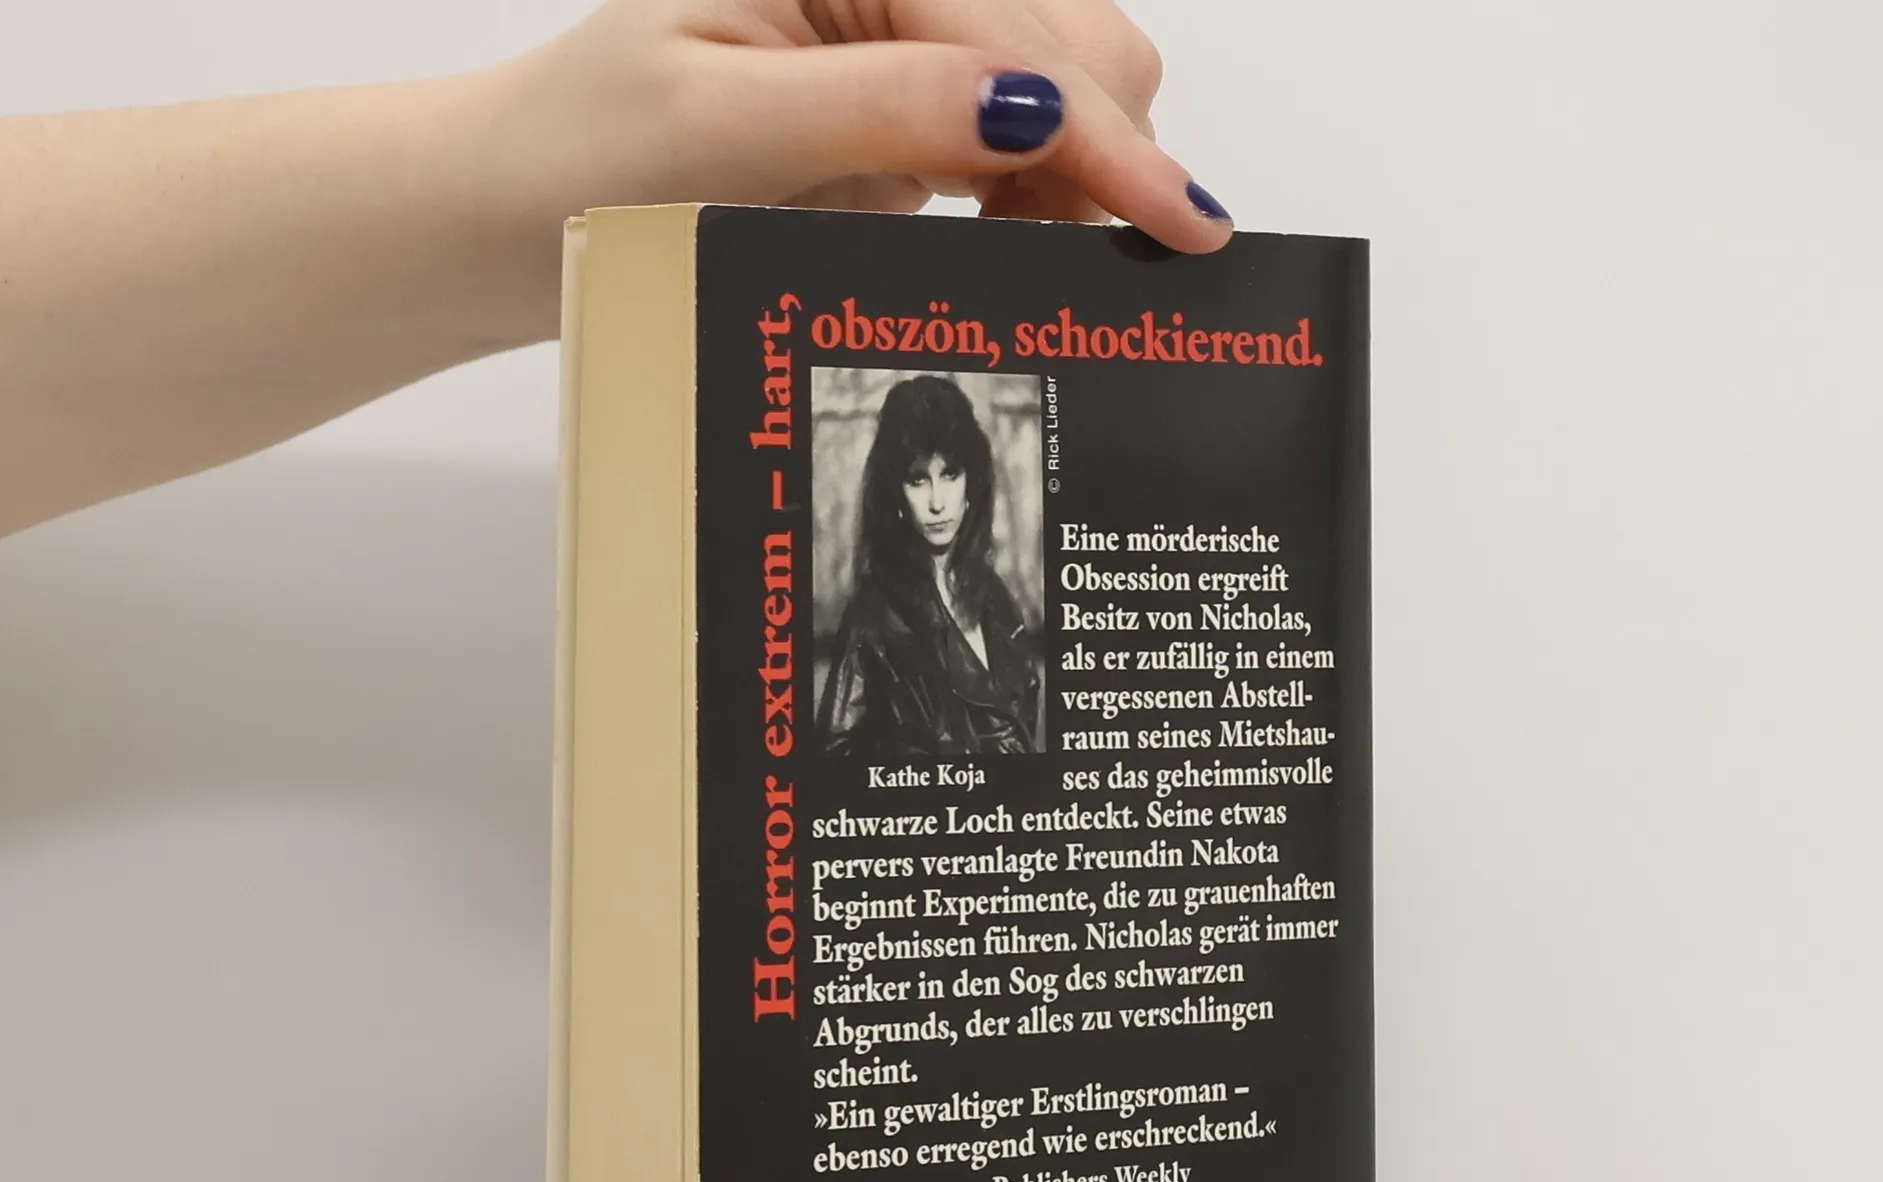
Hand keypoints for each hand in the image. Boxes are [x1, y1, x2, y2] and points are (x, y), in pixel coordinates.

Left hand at [489, 0, 1227, 255]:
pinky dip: (1041, 193)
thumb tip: (1034, 111)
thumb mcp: (721, 131)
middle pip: (1074, 37)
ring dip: (1077, 173)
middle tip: (1072, 262)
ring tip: (1019, 253)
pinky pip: (1018, 137)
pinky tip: (1006, 237)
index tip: (1182, 227)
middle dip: (1100, 150)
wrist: (517, 206)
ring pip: (1065, 83)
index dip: (1104, 136)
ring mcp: (899, 36)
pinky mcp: (901, 100)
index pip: (1015, 37)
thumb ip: (884, 109)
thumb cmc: (582, 158)